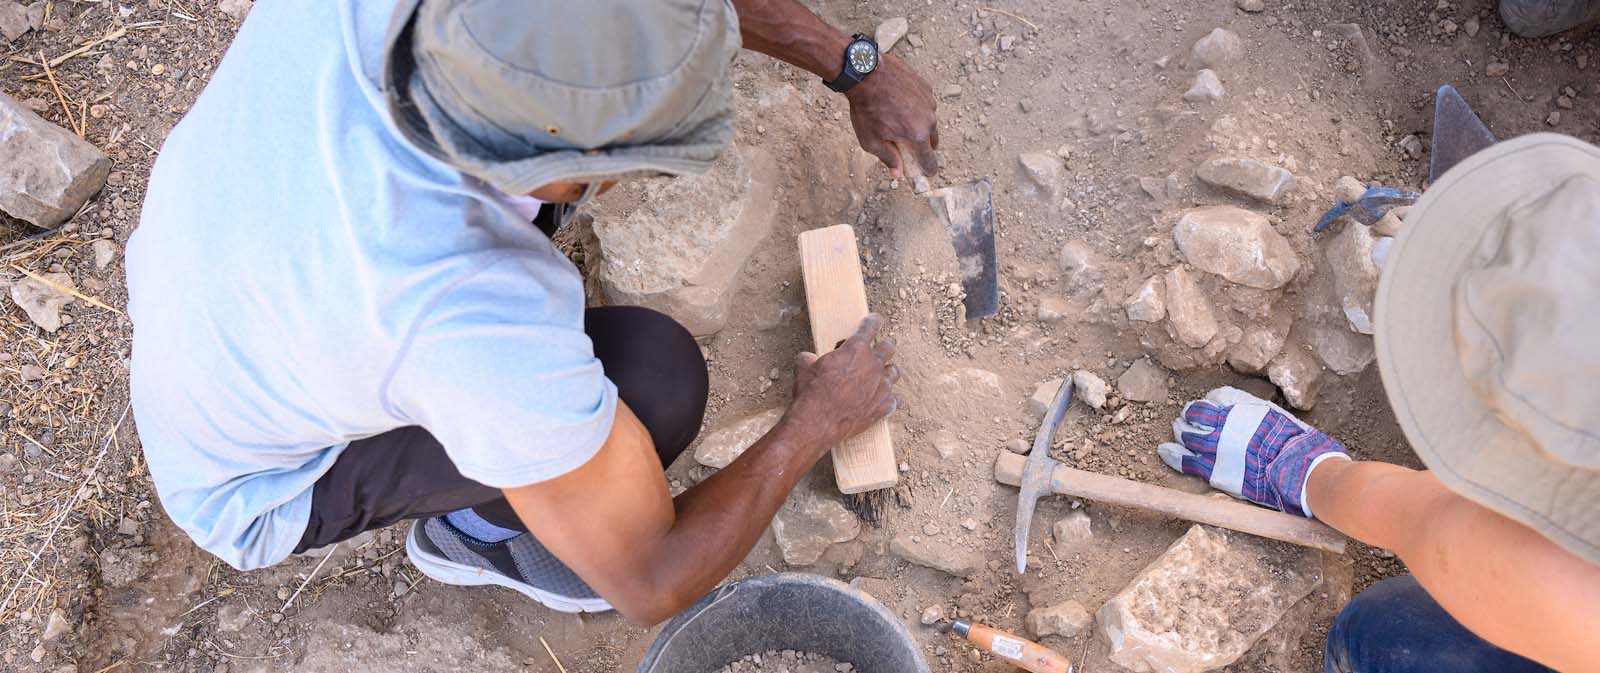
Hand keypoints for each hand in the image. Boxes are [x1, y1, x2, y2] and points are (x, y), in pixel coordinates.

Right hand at [786, 314, 898, 451]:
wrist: (818, 422)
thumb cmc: (811, 392)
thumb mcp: (804, 367)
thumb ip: (811, 358)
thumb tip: (808, 358)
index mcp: (856, 349)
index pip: (870, 327)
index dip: (873, 321)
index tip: (876, 319)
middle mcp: (873, 365)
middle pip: (888, 347)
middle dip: (884, 345)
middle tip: (879, 348)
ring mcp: (882, 387)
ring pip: (893, 372)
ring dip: (886, 371)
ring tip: (879, 375)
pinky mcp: (883, 407)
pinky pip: (892, 400)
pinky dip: (886, 399)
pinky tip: (878, 401)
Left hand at [845, 54, 938, 176]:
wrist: (866, 73)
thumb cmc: (866, 108)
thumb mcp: (871, 140)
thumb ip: (888, 158)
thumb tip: (898, 173)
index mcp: (918, 137)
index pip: (930, 161)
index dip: (927, 169)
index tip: (924, 170)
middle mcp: (929, 119)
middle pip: (932, 141)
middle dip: (921, 145)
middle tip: (904, 142)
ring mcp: (929, 101)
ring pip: (929, 121)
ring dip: (918, 124)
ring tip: (897, 117)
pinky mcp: (926, 87)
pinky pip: (925, 103)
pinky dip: (916, 107)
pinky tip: (899, 102)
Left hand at [1158, 387, 1350, 516]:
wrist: (1298, 471)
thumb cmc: (1296, 443)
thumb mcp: (1278, 415)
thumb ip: (1256, 410)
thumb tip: (1245, 409)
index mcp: (1241, 407)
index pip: (1215, 397)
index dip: (1209, 403)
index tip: (1208, 408)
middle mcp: (1224, 423)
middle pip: (1195, 414)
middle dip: (1190, 417)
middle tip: (1187, 420)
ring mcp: (1216, 447)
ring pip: (1186, 435)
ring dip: (1181, 432)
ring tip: (1179, 433)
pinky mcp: (1213, 470)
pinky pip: (1184, 461)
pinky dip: (1171, 455)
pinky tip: (1164, 451)